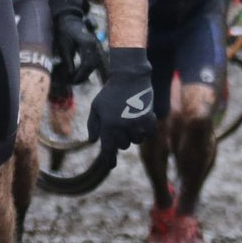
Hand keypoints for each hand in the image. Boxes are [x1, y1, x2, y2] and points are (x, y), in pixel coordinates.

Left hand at [53, 12, 106, 84]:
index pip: (87, 64)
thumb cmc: (64, 30)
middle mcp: (94, 44)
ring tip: (76, 80)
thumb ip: (67, 59)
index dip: (80, 75)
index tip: (72, 81)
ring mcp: (97, 46)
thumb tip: (70, 74)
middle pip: (92, 66)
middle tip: (73, 82)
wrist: (69, 19)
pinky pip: (97, 61)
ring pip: (96, 64)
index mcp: (87, 43)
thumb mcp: (62, 44)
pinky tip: (88, 77)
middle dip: (83, 76)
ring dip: (87, 73)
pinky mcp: (96, 48)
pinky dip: (93, 70)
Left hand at [86, 47, 155, 170]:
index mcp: (107, 124)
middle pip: (123, 145)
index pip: (108, 148)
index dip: (109, 159)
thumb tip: (93, 141)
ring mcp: (136, 123)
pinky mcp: (149, 118)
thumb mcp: (96, 106)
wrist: (129, 77)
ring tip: (130, 118)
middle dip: (121, 138)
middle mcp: (122, 126)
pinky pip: (149, 134)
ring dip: (134, 133)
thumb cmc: (110, 92)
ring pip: (136, 140)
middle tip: (121, 124)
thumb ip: (93, 125)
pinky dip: (146, 129)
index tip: (111, 165)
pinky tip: (142, 119)